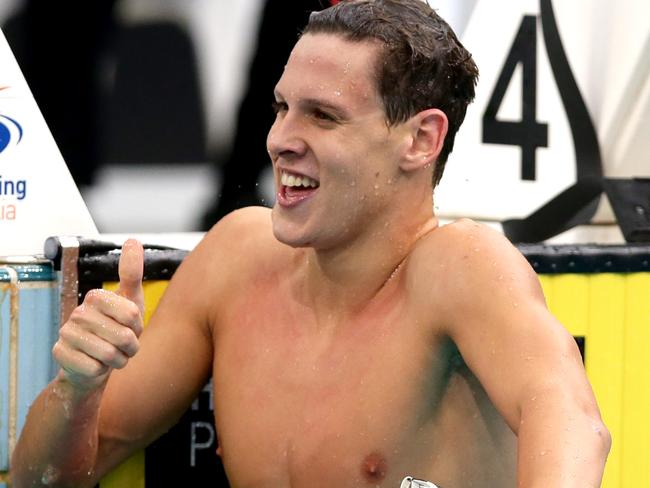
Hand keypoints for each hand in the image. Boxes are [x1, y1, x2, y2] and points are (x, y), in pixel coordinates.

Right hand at [52, 239, 144, 390]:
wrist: (94, 363)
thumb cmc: (116, 329)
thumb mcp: (131, 302)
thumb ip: (132, 273)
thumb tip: (133, 240)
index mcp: (96, 296)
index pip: (132, 313)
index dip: (137, 327)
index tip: (129, 326)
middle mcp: (78, 312)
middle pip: (123, 336)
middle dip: (130, 347)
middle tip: (121, 345)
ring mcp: (66, 333)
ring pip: (110, 354)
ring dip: (118, 360)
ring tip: (111, 355)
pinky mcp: (60, 354)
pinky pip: (95, 369)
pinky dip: (101, 371)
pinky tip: (94, 364)